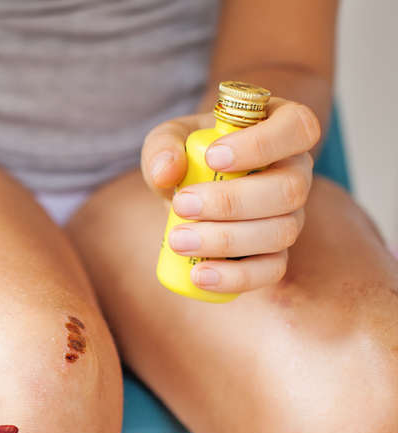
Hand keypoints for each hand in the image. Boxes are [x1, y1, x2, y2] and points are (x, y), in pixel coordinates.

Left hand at [141, 98, 320, 292]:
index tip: (212, 157)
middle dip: (231, 202)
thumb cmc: (188, 155)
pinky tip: (200, 275)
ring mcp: (291, 215)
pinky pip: (271, 270)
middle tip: (183, 205)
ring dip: (226, 240)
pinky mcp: (276, 252)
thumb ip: (163, 147)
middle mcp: (297, 172)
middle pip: (289, 189)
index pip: (298, 128)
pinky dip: (236, 276)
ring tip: (179, 240)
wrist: (191, 190)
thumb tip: (166, 171)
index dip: (261, 144)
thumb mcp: (169, 140)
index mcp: (283, 129)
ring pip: (280, 232)